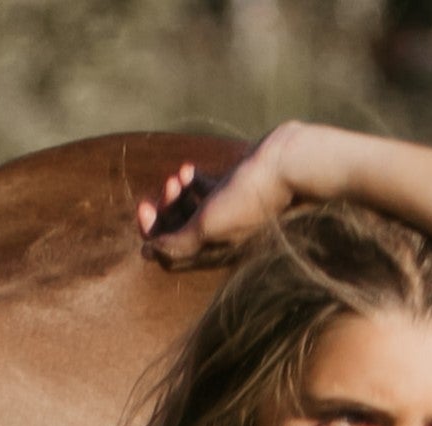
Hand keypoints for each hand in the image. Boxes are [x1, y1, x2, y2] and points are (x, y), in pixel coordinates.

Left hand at [138, 127, 314, 264]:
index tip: (144, 208)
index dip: (153, 232)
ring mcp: (230, 212)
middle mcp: (222, 236)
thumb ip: (176, 243)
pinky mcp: (238, 190)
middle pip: (179, 230)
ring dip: (177, 193)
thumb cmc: (248, 198)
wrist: (287, 166)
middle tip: (165, 186)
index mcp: (214, 252)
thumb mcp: (207, 226)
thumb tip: (146, 253)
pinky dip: (193, 181)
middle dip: (165, 209)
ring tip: (178, 175)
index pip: (170, 253)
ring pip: (191, 209)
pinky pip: (207, 190)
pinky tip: (189, 169)